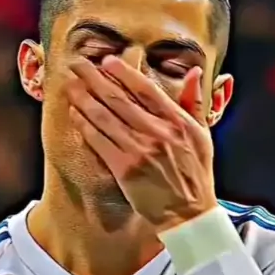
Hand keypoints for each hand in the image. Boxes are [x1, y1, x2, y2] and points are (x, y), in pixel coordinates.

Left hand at [67, 56, 217, 232]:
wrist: (188, 212)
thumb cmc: (196, 173)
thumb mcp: (203, 134)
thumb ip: (195, 102)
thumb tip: (195, 72)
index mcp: (178, 122)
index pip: (147, 90)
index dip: (124, 73)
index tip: (107, 61)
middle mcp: (157, 132)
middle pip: (119, 99)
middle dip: (95, 80)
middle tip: (78, 65)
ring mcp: (139, 150)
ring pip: (105, 118)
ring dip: (84, 99)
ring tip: (70, 86)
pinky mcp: (124, 168)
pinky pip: (99, 141)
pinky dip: (85, 126)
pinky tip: (75, 114)